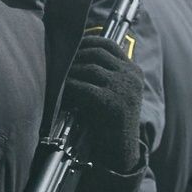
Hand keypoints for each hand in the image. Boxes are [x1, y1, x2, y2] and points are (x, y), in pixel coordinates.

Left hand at [62, 36, 142, 172]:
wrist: (120, 149)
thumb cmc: (110, 119)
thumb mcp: (113, 91)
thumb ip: (103, 73)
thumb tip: (72, 54)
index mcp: (134, 71)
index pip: (109, 45)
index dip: (87, 41)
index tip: (71, 44)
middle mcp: (131, 77)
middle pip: (97, 54)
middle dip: (74, 56)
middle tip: (58, 61)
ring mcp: (124, 89)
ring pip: (89, 68)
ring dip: (69, 71)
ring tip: (58, 77)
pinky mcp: (112, 103)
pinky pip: (83, 87)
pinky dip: (69, 86)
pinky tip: (61, 90)